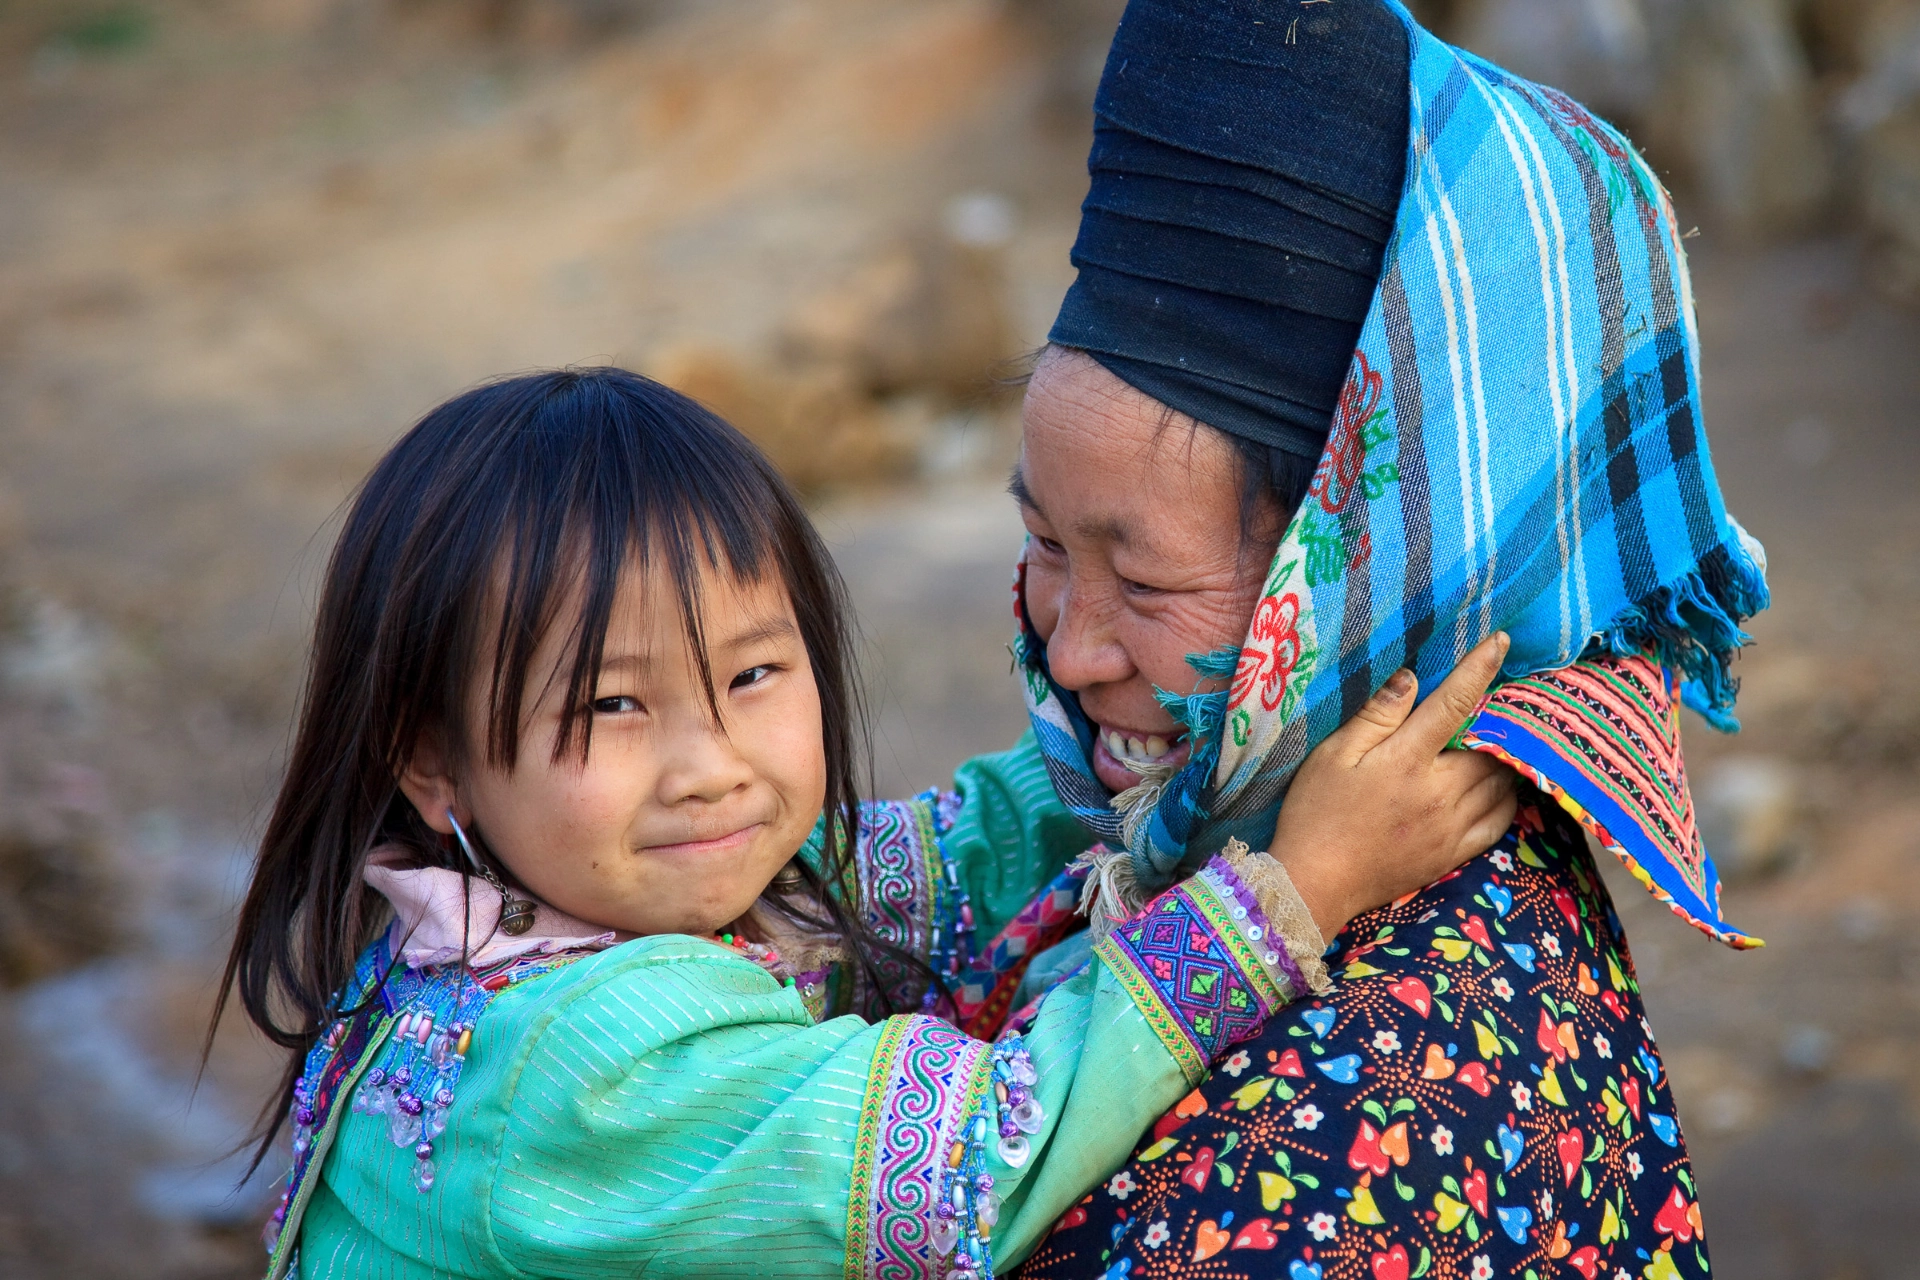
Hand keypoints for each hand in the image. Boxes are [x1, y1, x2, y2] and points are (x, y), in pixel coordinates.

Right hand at [1268, 632, 1518, 940]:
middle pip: (1490, 744)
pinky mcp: (1454, 853)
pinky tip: (1498, 785)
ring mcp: (1452, 826)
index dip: (1480, 667)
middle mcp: (1440, 792)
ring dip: (1505, 755)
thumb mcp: (1333, 755)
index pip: (1455, 702)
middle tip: (1501, 697)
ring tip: (1502, 736)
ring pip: (1502, 781)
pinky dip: (1508, 797)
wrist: (1316, 883)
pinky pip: (1501, 820)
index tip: (1501, 641)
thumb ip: (1376, 716)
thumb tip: (1411, 677)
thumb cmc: (1316, 813)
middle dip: (1498, 716)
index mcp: (1408, 760)